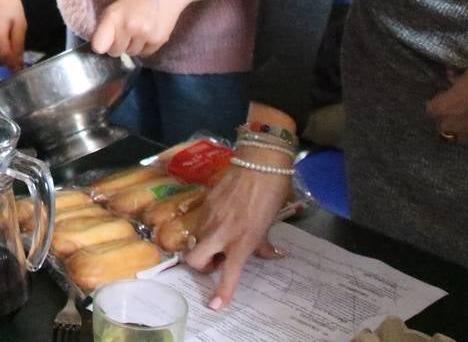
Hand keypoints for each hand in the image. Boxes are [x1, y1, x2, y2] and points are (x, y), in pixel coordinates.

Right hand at [0, 0, 26, 69]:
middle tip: (20, 53)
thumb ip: (19, 45)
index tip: (23, 70)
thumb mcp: (20, 23)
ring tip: (11, 40)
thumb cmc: (8, 3)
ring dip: (3, 54)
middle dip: (10, 60)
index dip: (15, 67)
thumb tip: (19, 63)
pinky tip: (2, 38)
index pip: (5, 59)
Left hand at [90, 0, 194, 58]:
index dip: (100, 46)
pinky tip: (149, 31)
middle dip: (118, 45)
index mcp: (114, 15)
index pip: (99, 45)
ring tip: (139, 29)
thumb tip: (100, 46)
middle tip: (125, 32)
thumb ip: (108, 24)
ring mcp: (145, 34)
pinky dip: (145, 46)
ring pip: (131, 53)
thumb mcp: (118, 5)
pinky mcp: (159, 40)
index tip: (103, 43)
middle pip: (115, 52)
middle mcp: (129, 26)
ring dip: (132, 46)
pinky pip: (145, 53)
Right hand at [184, 147, 290, 310]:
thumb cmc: (272, 193)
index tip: (214, 306)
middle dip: (201, 266)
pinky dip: (207, 226)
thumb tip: (270, 254)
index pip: (230, 273)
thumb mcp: (269, 223)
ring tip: (221, 236)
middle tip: (215, 260)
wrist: (260, 162)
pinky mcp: (205, 202)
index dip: (222, 292)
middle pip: (195, 260)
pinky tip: (221, 216)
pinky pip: (200, 221)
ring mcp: (210, 216)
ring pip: (196, 240)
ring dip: (205, 245)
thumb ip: (263, 242)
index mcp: (242, 241)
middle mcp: (221, 232)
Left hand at [426, 61, 467, 143]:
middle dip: (449, 121)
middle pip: (444, 128)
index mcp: (442, 108)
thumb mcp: (465, 76)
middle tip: (458, 112)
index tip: (444, 98)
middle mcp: (454, 126)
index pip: (431, 109)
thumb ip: (455, 82)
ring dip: (466, 129)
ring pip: (464, 136)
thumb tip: (451, 77)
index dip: (438, 104)